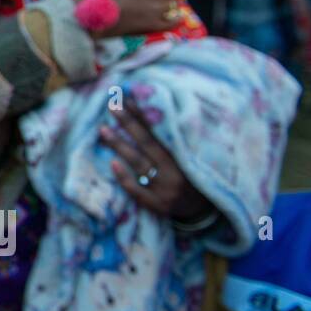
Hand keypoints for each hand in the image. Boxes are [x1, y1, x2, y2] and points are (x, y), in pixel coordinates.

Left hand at [100, 98, 213, 222]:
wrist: (207, 213)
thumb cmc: (196, 178)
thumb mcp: (193, 158)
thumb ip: (176, 140)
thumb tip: (152, 111)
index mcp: (187, 156)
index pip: (162, 131)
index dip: (143, 114)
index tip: (128, 97)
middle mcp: (177, 171)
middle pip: (148, 143)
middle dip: (129, 123)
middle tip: (112, 106)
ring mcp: (167, 190)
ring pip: (140, 164)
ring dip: (120, 145)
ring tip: (103, 129)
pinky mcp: (160, 206)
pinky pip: (138, 191)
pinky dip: (125, 178)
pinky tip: (112, 163)